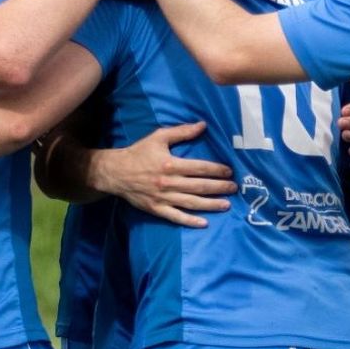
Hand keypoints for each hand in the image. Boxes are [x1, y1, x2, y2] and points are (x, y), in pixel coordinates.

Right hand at [89, 121, 235, 227]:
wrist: (115, 172)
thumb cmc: (139, 153)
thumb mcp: (158, 137)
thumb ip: (182, 132)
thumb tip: (203, 125)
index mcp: (171, 164)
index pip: (200, 168)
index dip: (217, 170)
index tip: (229, 171)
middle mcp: (169, 182)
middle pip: (200, 186)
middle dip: (219, 187)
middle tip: (234, 188)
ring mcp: (163, 198)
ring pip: (192, 203)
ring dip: (211, 205)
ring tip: (226, 205)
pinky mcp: (157, 209)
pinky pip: (176, 217)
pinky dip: (190, 221)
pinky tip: (204, 223)